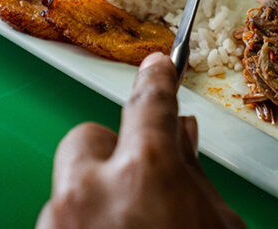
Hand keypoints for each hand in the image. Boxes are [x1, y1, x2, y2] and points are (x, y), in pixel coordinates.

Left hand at [36, 52, 244, 228]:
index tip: (158, 65)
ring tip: (128, 224)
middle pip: (90, 137)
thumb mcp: (217, 223)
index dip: (157, 79)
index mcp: (146, 173)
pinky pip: (62, 217)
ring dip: (97, 197)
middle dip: (111, 152)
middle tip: (138, 183)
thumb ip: (194, 174)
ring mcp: (60, 220)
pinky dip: (83, 224)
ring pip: (72, 183)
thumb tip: (183, 136)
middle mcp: (91, 190)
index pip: (150, 103)